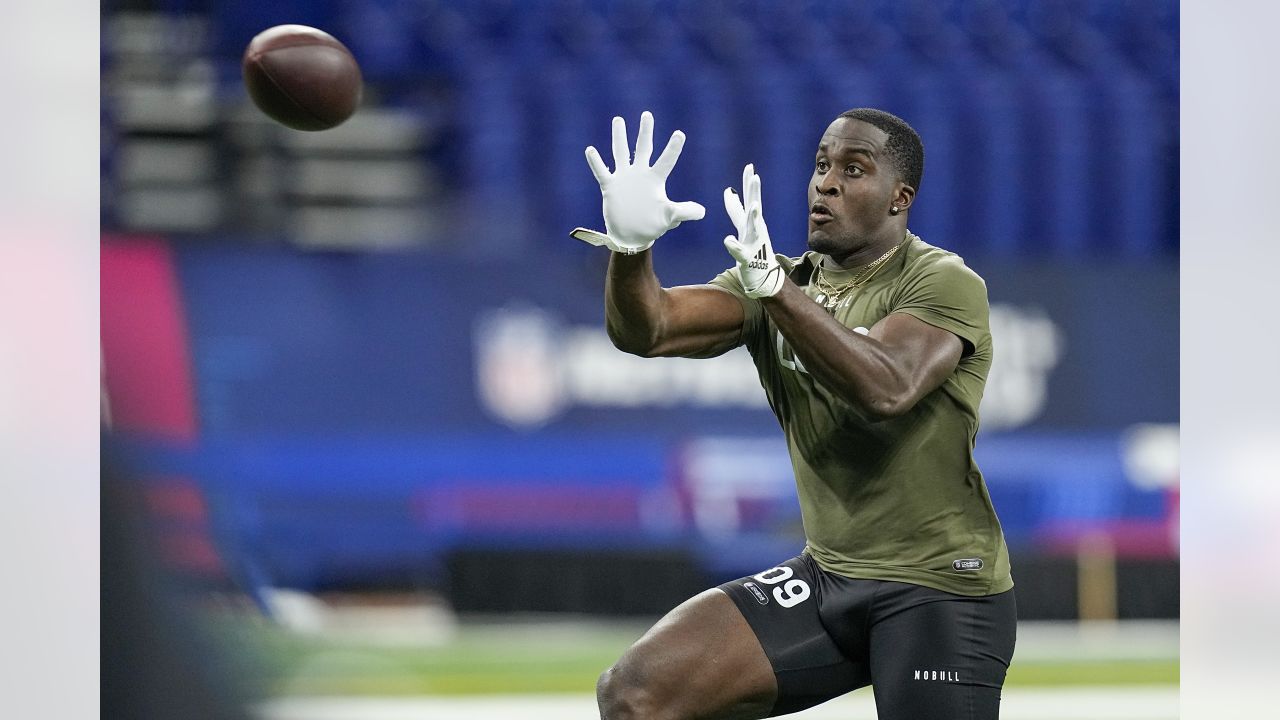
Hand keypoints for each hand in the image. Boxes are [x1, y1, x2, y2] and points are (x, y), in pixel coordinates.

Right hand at [578, 111, 704, 253]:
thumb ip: (683, 212)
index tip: (680, 134)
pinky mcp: (610, 186)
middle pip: (643, 148)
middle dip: (645, 132)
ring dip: (619, 137)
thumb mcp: (669, 218)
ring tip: (618, 119)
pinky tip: (590, 150)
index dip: (673, 148)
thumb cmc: (652, 225)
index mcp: (656, 179)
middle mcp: (640, 174)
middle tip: (647, 115)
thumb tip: (702, 212)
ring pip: (620, 153)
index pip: (666, 160)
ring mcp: (624, 178)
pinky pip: (601, 171)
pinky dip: (596, 162)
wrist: (631, 235)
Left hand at [723, 164, 783, 297]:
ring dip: (753, 216)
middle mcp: (754, 230)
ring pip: (753, 227)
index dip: (747, 184)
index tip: (749, 166)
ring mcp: (753, 243)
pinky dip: (734, 246)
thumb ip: (736, 211)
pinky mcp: (748, 258)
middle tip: (754, 174)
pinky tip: (728, 240)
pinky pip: (740, 252)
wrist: (764, 277)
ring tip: (753, 205)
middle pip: (754, 206)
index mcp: (751, 223)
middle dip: (753, 191)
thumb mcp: (743, 228)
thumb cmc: (753, 251)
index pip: (748, 199)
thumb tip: (729, 191)